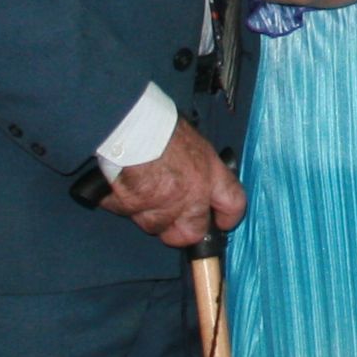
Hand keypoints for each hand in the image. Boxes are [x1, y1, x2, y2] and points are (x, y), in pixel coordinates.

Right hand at [103, 130, 244, 249]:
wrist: (132, 124)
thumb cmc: (162, 125)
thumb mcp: (195, 143)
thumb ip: (201, 168)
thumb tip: (200, 180)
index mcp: (211, 175)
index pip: (233, 205)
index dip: (228, 218)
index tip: (221, 222)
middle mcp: (191, 197)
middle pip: (193, 233)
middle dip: (183, 231)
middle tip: (174, 221)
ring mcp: (161, 206)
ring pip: (156, 227)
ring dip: (148, 215)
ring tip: (141, 190)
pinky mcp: (132, 207)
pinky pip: (127, 213)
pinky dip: (123, 203)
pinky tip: (123, 185)